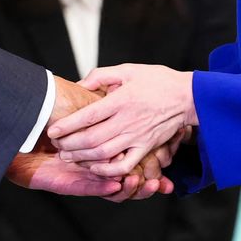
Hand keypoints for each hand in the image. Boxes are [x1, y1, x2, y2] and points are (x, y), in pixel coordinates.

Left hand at [7, 76, 172, 199]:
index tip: (53, 129)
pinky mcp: (146, 148)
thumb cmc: (157, 80)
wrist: (187, 96)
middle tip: (56, 144)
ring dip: (82, 157)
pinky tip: (94, 167)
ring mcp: (137, 137)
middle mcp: (127, 121)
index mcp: (121, 100)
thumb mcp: (128, 70)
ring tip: (68, 155)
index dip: (68, 125)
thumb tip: (80, 85)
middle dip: (69, 144)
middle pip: (92, 138)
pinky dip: (107, 170)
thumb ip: (101, 76)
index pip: (88, 116)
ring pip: (104, 154)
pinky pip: (125, 165)